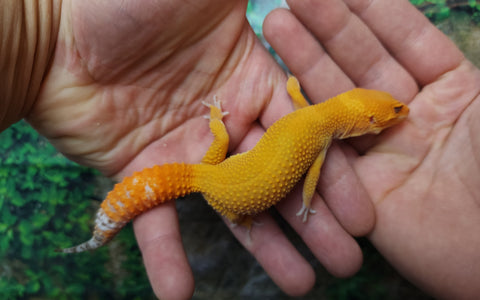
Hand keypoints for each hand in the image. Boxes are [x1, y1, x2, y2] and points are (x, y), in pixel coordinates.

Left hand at [27, 1, 372, 297]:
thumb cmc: (132, 4)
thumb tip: (309, 2)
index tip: (361, 208)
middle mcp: (229, 122)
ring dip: (265, 249)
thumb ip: (250, 3)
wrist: (54, 33)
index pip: (304, 134)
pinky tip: (182, 294)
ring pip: (233, 208)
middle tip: (344, 260)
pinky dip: (167, 258)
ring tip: (301, 285)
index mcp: (253, 82)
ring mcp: (189, 153)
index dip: (333, 171)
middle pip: (278, 178)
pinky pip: (159, 220)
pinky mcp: (146, 174)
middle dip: (313, 219)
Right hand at [264, 0, 479, 297]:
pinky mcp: (365, 193)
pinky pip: (328, 152)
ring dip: (306, 62)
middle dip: (328, 25)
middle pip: (362, 62)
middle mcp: (413, 116)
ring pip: (338, 100)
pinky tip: (277, 87)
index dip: (370, 7)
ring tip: (276, 22)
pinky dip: (303, 121)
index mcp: (456, 87)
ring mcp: (386, 154)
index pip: (404, 37)